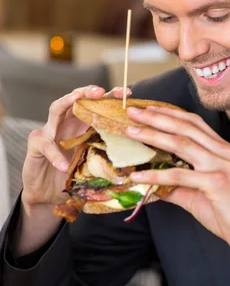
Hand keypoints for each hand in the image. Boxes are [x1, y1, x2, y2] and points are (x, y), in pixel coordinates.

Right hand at [21, 85, 131, 209]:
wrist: (48, 193)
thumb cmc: (74, 175)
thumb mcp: (93, 161)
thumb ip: (108, 152)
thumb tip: (137, 151)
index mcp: (83, 123)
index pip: (97, 104)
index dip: (111, 96)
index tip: (127, 93)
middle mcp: (67, 122)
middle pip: (76, 98)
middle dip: (88, 92)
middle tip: (101, 91)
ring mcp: (49, 131)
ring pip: (56, 109)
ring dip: (67, 102)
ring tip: (77, 100)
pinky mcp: (36, 145)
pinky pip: (46, 146)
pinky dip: (55, 155)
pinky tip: (63, 165)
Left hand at [126, 105, 229, 270]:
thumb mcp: (199, 195)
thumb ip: (177, 186)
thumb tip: (152, 185)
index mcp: (221, 149)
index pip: (193, 122)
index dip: (169, 113)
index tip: (148, 108)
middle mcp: (222, 152)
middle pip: (185, 127)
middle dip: (156, 117)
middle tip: (133, 111)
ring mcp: (221, 165)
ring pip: (181, 143)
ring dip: (153, 136)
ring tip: (131, 132)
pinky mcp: (217, 183)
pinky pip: (179, 175)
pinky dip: (156, 175)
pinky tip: (138, 175)